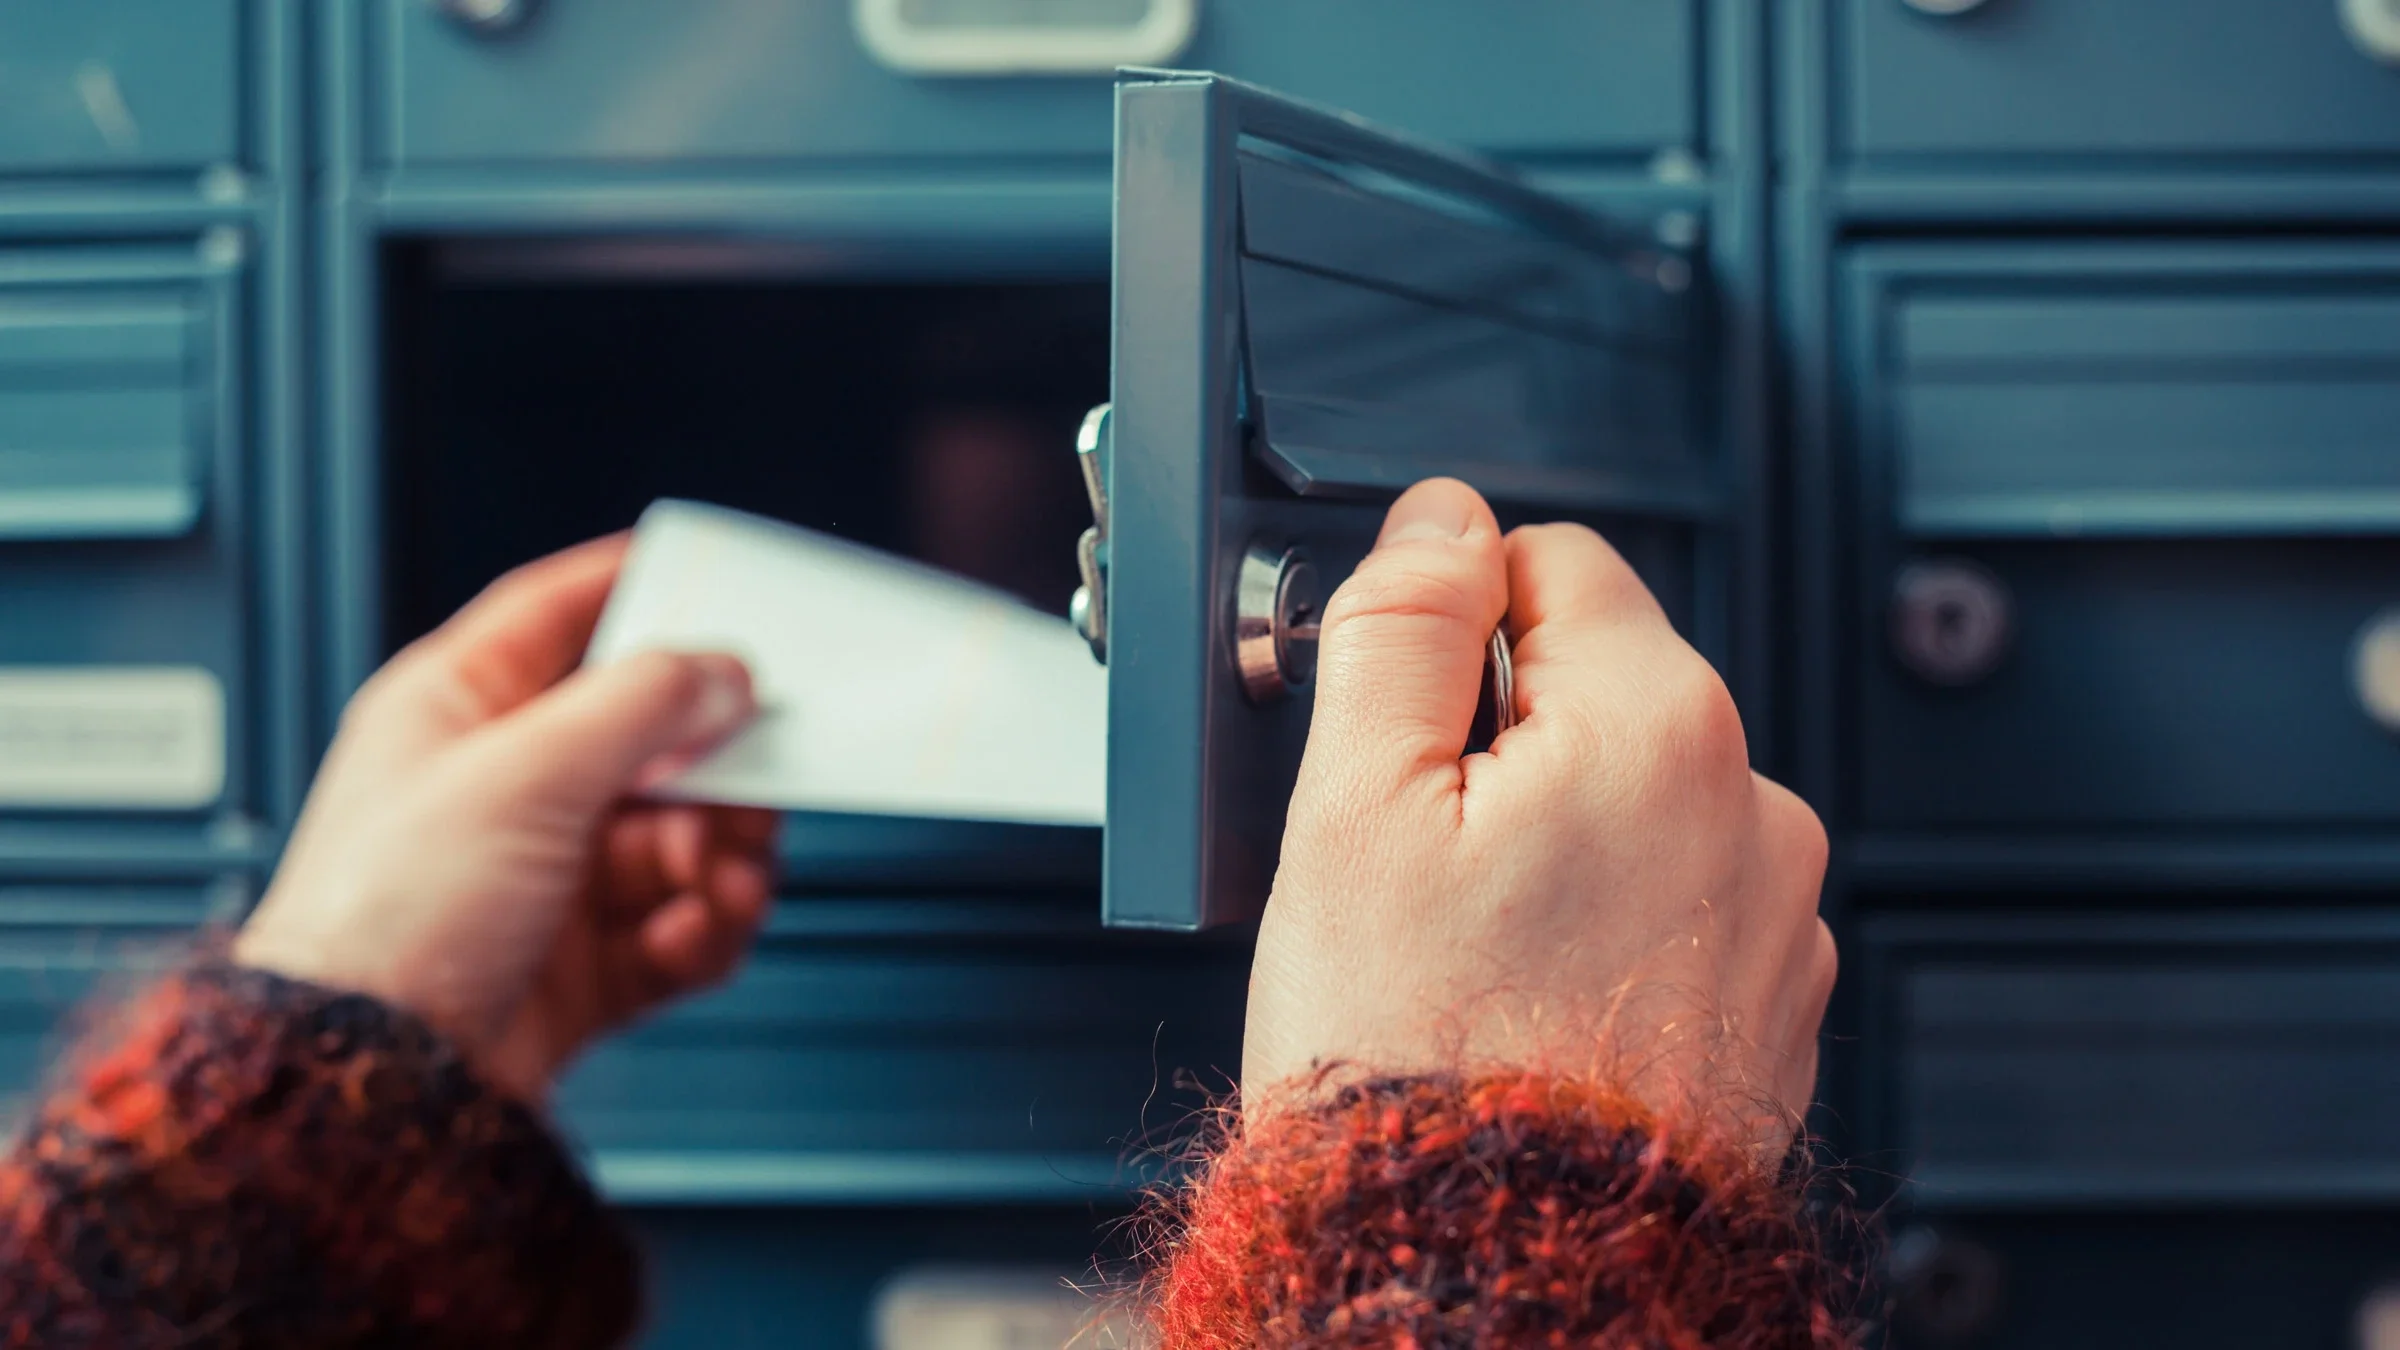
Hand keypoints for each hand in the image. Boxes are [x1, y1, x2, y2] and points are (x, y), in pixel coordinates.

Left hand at [236, 536, 780, 1101]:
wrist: (373, 1085)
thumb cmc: (386, 921)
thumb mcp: (526, 773)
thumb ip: (641, 705)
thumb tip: (720, 671)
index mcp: (457, 713)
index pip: (555, 616)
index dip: (631, 586)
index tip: (710, 573)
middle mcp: (504, 790)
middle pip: (648, 741)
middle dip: (713, 768)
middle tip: (754, 780)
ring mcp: (545, 881)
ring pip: (679, 839)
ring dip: (721, 857)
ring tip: (724, 879)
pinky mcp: (581, 965)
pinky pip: (678, 927)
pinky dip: (704, 930)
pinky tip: (695, 933)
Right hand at [1244, 480, 1833, 1148]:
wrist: (1497, 1269)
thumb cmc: (1418, 1059)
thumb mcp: (1353, 808)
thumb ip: (1402, 625)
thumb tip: (1440, 519)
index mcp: (1660, 725)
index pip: (1553, 562)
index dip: (1449, 625)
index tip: (1400, 722)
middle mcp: (1755, 807)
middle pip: (1599, 685)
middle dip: (1501, 740)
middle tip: (1417, 860)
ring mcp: (1777, 917)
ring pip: (1636, 799)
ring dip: (1558, 836)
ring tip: (1474, 946)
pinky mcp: (1772, 1007)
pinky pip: (1679, 904)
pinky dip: (1609, 924)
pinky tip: (1533, 994)